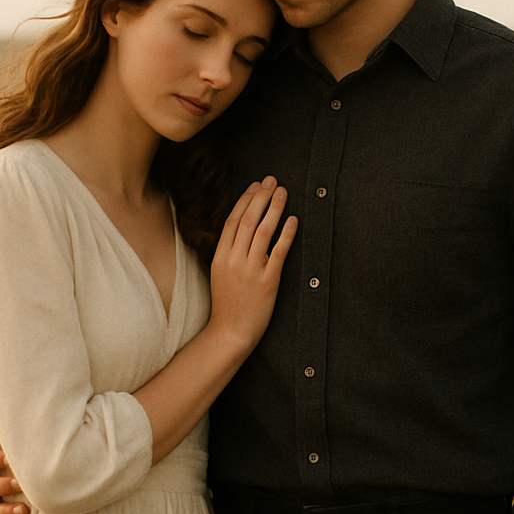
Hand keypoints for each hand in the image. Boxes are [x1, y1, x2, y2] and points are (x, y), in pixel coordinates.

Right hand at [207, 177, 296, 349]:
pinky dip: (287, 233)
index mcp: (220, 257)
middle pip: (248, 220)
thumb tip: (240, 231)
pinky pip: (278, 252)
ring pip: (263, 231)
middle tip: (272, 180)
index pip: (233, 221)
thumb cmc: (227, 305)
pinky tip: (293, 220)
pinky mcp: (267, 281)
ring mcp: (250, 270)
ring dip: (274, 208)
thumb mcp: (219, 274)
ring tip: (283, 192)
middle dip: (261, 197)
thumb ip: (228, 253)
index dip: (245, 200)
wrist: (230, 332)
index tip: (255, 185)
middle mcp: (234, 260)